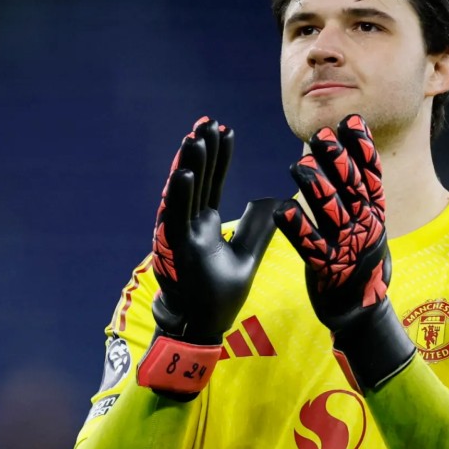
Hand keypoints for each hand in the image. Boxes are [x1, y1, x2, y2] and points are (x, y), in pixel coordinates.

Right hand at [138, 117, 277, 396]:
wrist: (201, 327)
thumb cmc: (219, 296)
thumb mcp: (247, 257)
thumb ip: (257, 229)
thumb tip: (275, 201)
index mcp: (205, 225)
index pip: (212, 183)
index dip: (218, 157)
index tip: (224, 129)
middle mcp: (189, 225)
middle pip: (197, 181)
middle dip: (202, 151)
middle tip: (208, 121)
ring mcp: (179, 236)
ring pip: (183, 194)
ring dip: (189, 166)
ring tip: (196, 137)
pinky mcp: (174, 251)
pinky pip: (176, 219)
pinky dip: (180, 197)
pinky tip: (186, 174)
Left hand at [274, 114, 414, 391]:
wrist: (362, 312)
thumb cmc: (360, 263)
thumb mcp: (369, 227)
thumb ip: (361, 196)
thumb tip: (354, 155)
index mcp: (375, 216)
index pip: (371, 176)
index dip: (362, 149)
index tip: (351, 122)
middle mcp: (365, 229)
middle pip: (351, 189)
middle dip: (337, 161)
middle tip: (321, 136)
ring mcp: (347, 249)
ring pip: (331, 213)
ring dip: (315, 187)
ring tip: (297, 164)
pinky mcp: (327, 270)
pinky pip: (310, 246)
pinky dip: (297, 228)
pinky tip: (282, 210)